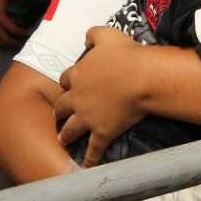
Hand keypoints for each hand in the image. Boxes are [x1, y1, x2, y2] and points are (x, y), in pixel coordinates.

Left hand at [56, 26, 145, 165]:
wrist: (141, 78)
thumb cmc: (126, 54)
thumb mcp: (106, 34)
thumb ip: (92, 34)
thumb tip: (85, 38)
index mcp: (78, 74)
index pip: (66, 79)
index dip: (68, 82)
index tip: (69, 85)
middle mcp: (78, 98)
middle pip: (62, 106)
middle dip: (59, 111)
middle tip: (58, 115)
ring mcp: (88, 117)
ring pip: (70, 129)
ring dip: (65, 135)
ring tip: (62, 140)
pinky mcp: (102, 132)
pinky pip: (93, 149)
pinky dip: (89, 158)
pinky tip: (86, 166)